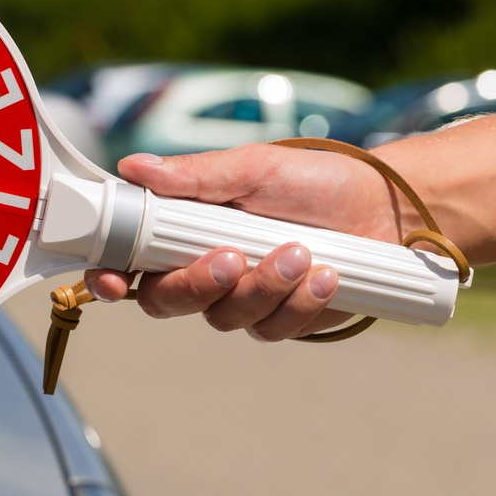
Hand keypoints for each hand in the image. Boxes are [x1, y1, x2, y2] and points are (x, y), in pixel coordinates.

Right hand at [84, 144, 402, 340]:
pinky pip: (271, 328)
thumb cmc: (313, 180)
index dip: (111, 278)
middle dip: (198, 284)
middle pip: (166, 302)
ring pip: (223, 318)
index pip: (129, 262)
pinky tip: (325, 275)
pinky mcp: (280, 319)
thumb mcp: (252, 167)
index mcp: (182, 230)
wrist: (384, 207)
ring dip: (263, 286)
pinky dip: (298, 303)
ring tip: (301, 251)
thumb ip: (194, 175)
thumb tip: (133, 167)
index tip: (116, 280)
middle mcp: (203, 269)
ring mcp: (241, 299)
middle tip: (233, 258)